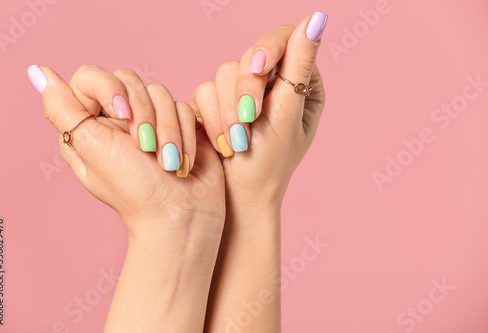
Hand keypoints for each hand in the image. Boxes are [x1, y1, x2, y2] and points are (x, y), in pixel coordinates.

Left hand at [29, 65, 225, 235]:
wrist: (180, 213)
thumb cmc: (134, 190)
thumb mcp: (91, 148)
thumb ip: (62, 109)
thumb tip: (38, 72)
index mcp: (89, 124)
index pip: (90, 77)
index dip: (109, 88)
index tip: (121, 115)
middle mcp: (119, 119)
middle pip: (129, 80)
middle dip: (144, 114)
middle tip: (145, 148)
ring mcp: (151, 120)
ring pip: (161, 92)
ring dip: (168, 130)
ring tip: (168, 162)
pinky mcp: (179, 124)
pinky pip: (183, 107)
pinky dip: (186, 134)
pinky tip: (182, 160)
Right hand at [191, 12, 326, 211]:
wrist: (239, 198)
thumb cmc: (270, 164)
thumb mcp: (287, 114)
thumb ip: (298, 67)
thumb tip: (317, 18)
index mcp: (301, 84)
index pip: (285, 41)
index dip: (268, 47)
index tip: (258, 66)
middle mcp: (272, 84)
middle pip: (251, 55)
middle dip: (246, 90)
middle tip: (248, 121)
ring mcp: (243, 94)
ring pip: (225, 72)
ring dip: (228, 109)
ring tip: (236, 141)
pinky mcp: (217, 104)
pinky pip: (205, 90)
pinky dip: (213, 116)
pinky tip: (223, 141)